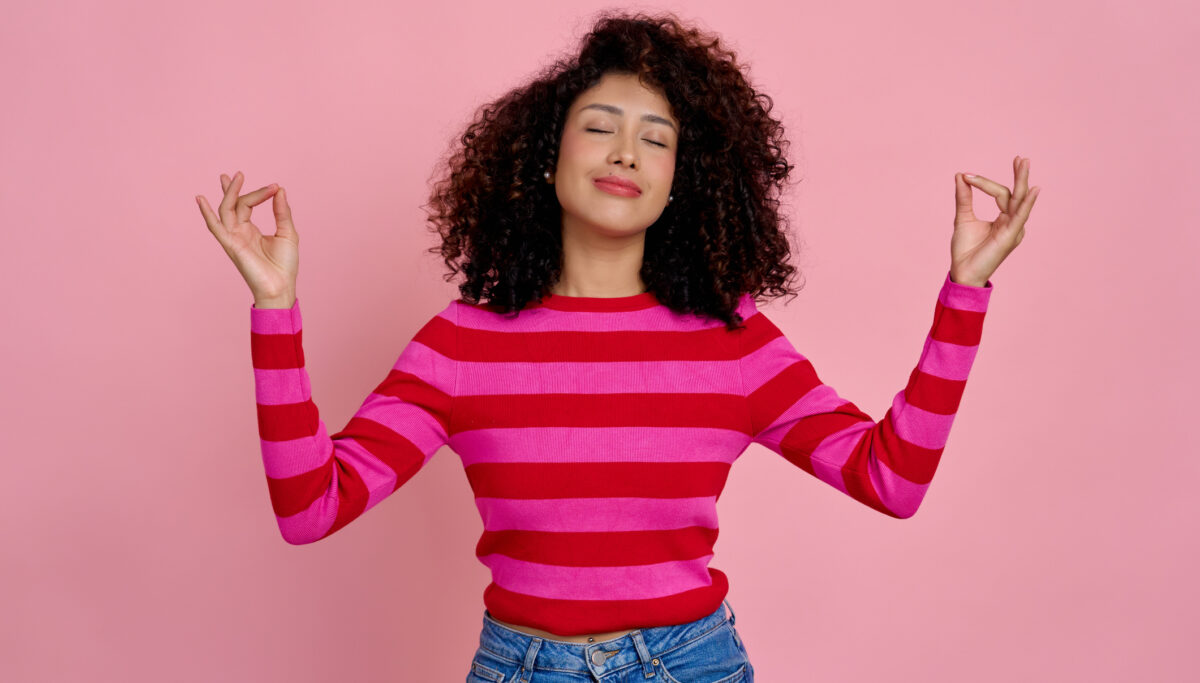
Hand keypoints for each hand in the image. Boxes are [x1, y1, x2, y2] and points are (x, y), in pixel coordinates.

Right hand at [195, 171, 298, 301]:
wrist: (281, 287)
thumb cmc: (284, 265)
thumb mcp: (287, 233)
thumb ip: (282, 212)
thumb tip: (280, 190)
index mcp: (250, 230)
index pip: (248, 204)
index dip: (260, 193)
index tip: (275, 187)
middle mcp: (239, 232)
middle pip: (235, 204)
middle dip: (235, 189)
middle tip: (240, 173)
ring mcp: (233, 238)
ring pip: (226, 210)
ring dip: (229, 193)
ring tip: (233, 177)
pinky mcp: (231, 245)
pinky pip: (215, 227)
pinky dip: (207, 213)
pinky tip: (200, 199)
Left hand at [950, 156, 1041, 286]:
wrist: (962, 272)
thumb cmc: (965, 250)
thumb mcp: (963, 218)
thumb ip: (964, 197)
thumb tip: (960, 175)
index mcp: (1004, 218)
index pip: (1001, 194)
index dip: (984, 183)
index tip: (966, 176)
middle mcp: (1012, 222)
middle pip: (1016, 194)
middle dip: (1019, 175)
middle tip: (1020, 157)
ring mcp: (1013, 229)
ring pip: (1019, 200)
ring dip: (1022, 181)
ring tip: (1023, 162)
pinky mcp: (1010, 237)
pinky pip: (1020, 217)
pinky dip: (1026, 203)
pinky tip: (1032, 190)